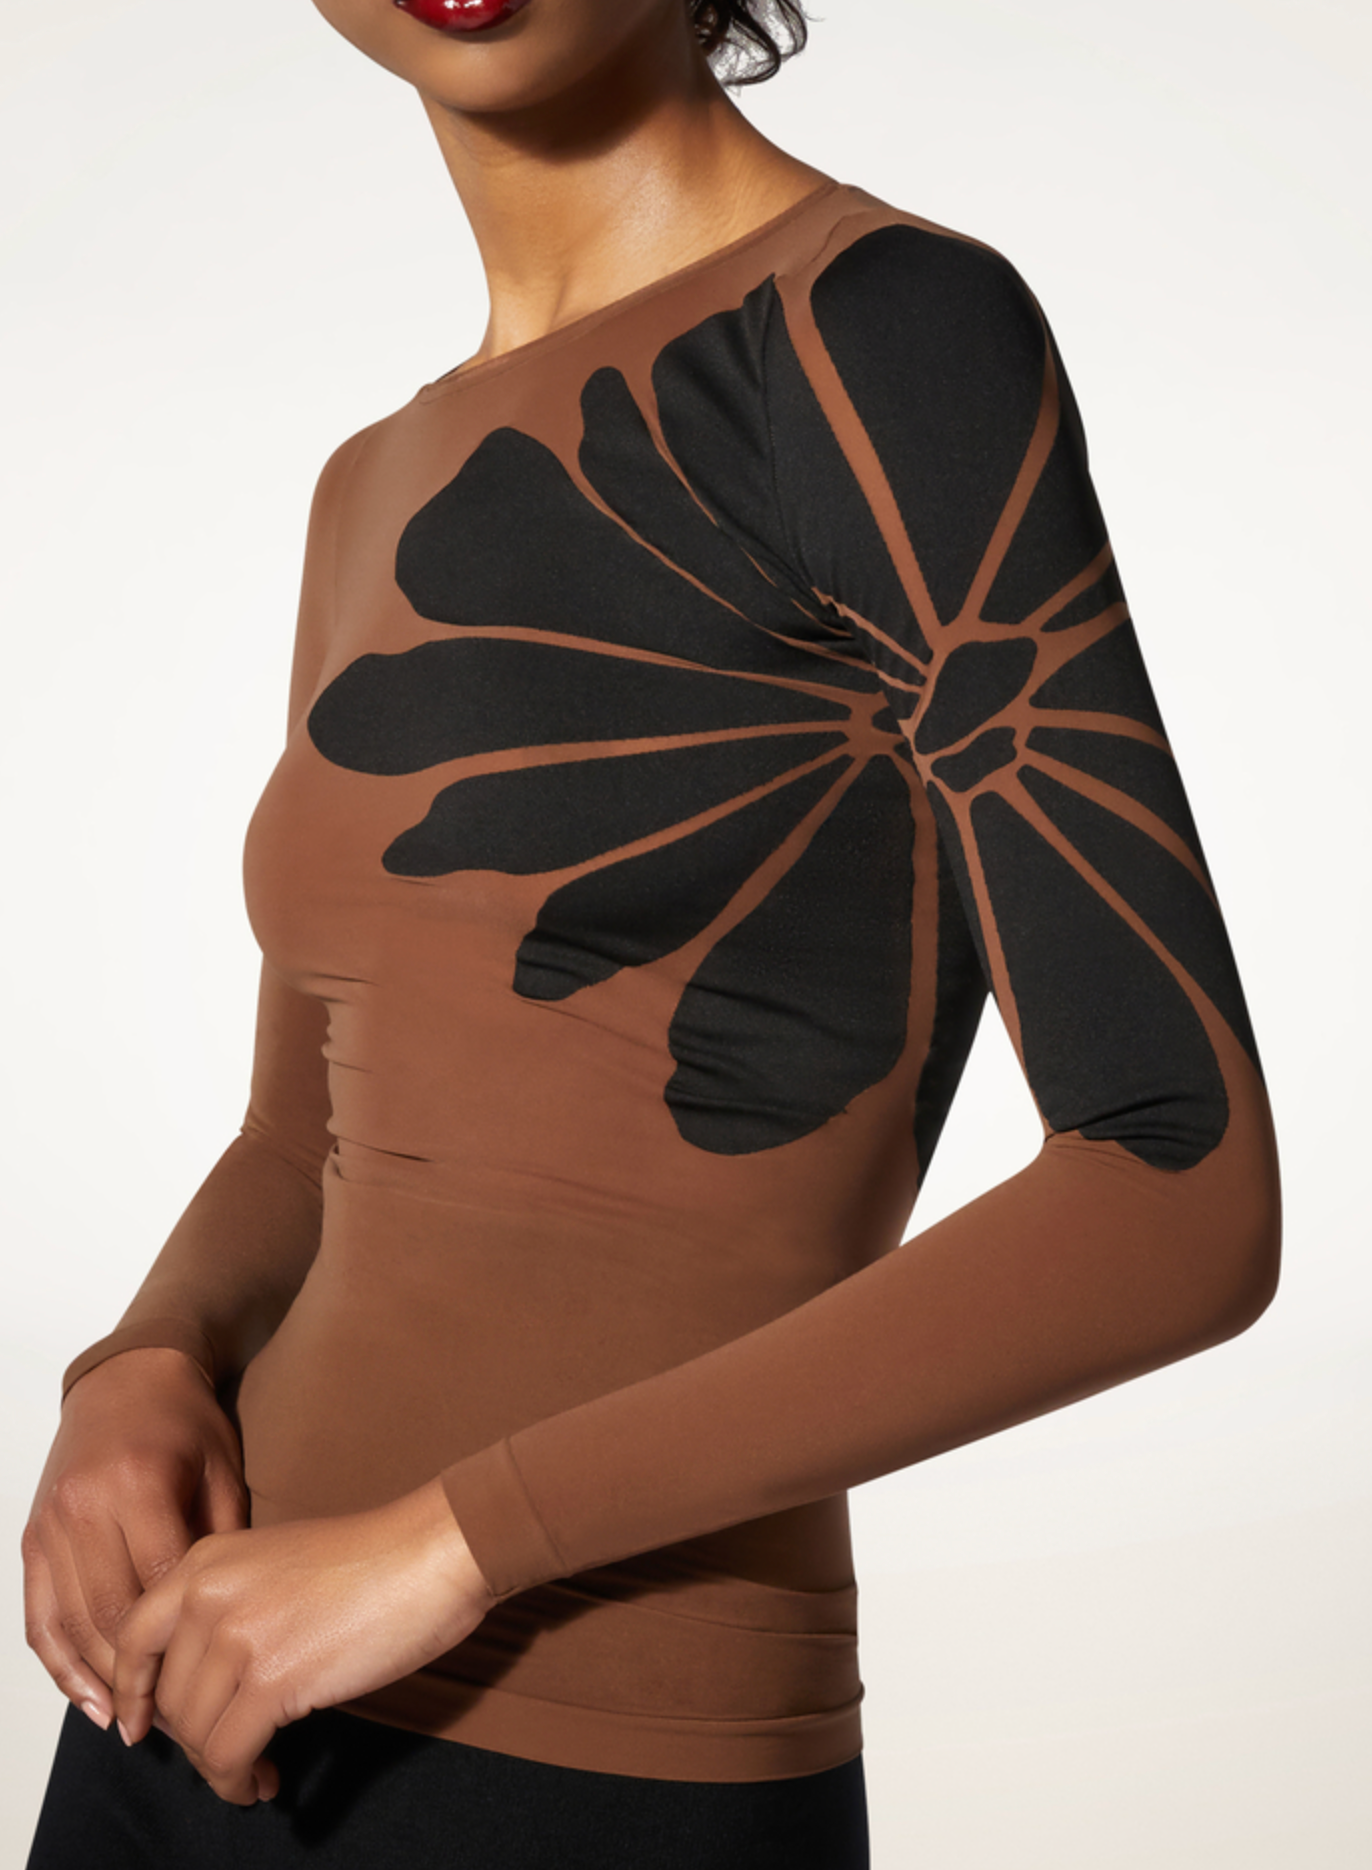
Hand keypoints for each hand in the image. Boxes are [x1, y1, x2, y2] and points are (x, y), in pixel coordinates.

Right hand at [22, 1346, 247, 1729]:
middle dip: (142, 1676)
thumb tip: (228, 1621)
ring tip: (135, 1724)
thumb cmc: (186, 1422)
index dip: (183, 1643)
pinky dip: (60, 1664)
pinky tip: (89, 1698)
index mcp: (139, 1485)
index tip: (209, 1683)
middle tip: (176, 1722)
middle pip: (111, 1614)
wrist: (128, 1375)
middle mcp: (85, 1507)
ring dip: (101, 1682)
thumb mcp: (223, 1470)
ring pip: (72, 1624)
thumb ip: (223, 1542)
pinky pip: (40, 1615)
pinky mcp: (33, 1538)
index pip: (160, 1585)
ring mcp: (52, 1524)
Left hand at [110, 1479, 496, 1804]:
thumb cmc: (372, 1558)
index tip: (139, 1726)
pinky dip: (239, 1782)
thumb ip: (228, 1604)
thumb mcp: (275, 1562)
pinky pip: (229, 1755)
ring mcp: (238, 1635)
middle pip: (169, 1697)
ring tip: (253, 1773)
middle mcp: (209, 1593)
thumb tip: (201, 1680)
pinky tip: (264, 1781)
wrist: (431, 1553)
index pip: (133, 1637)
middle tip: (228, 1754)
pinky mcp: (274, 1678)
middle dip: (195, 1738)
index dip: (131, 1691)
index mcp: (206, 1560)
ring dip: (220, 1767)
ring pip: (196, 1733)